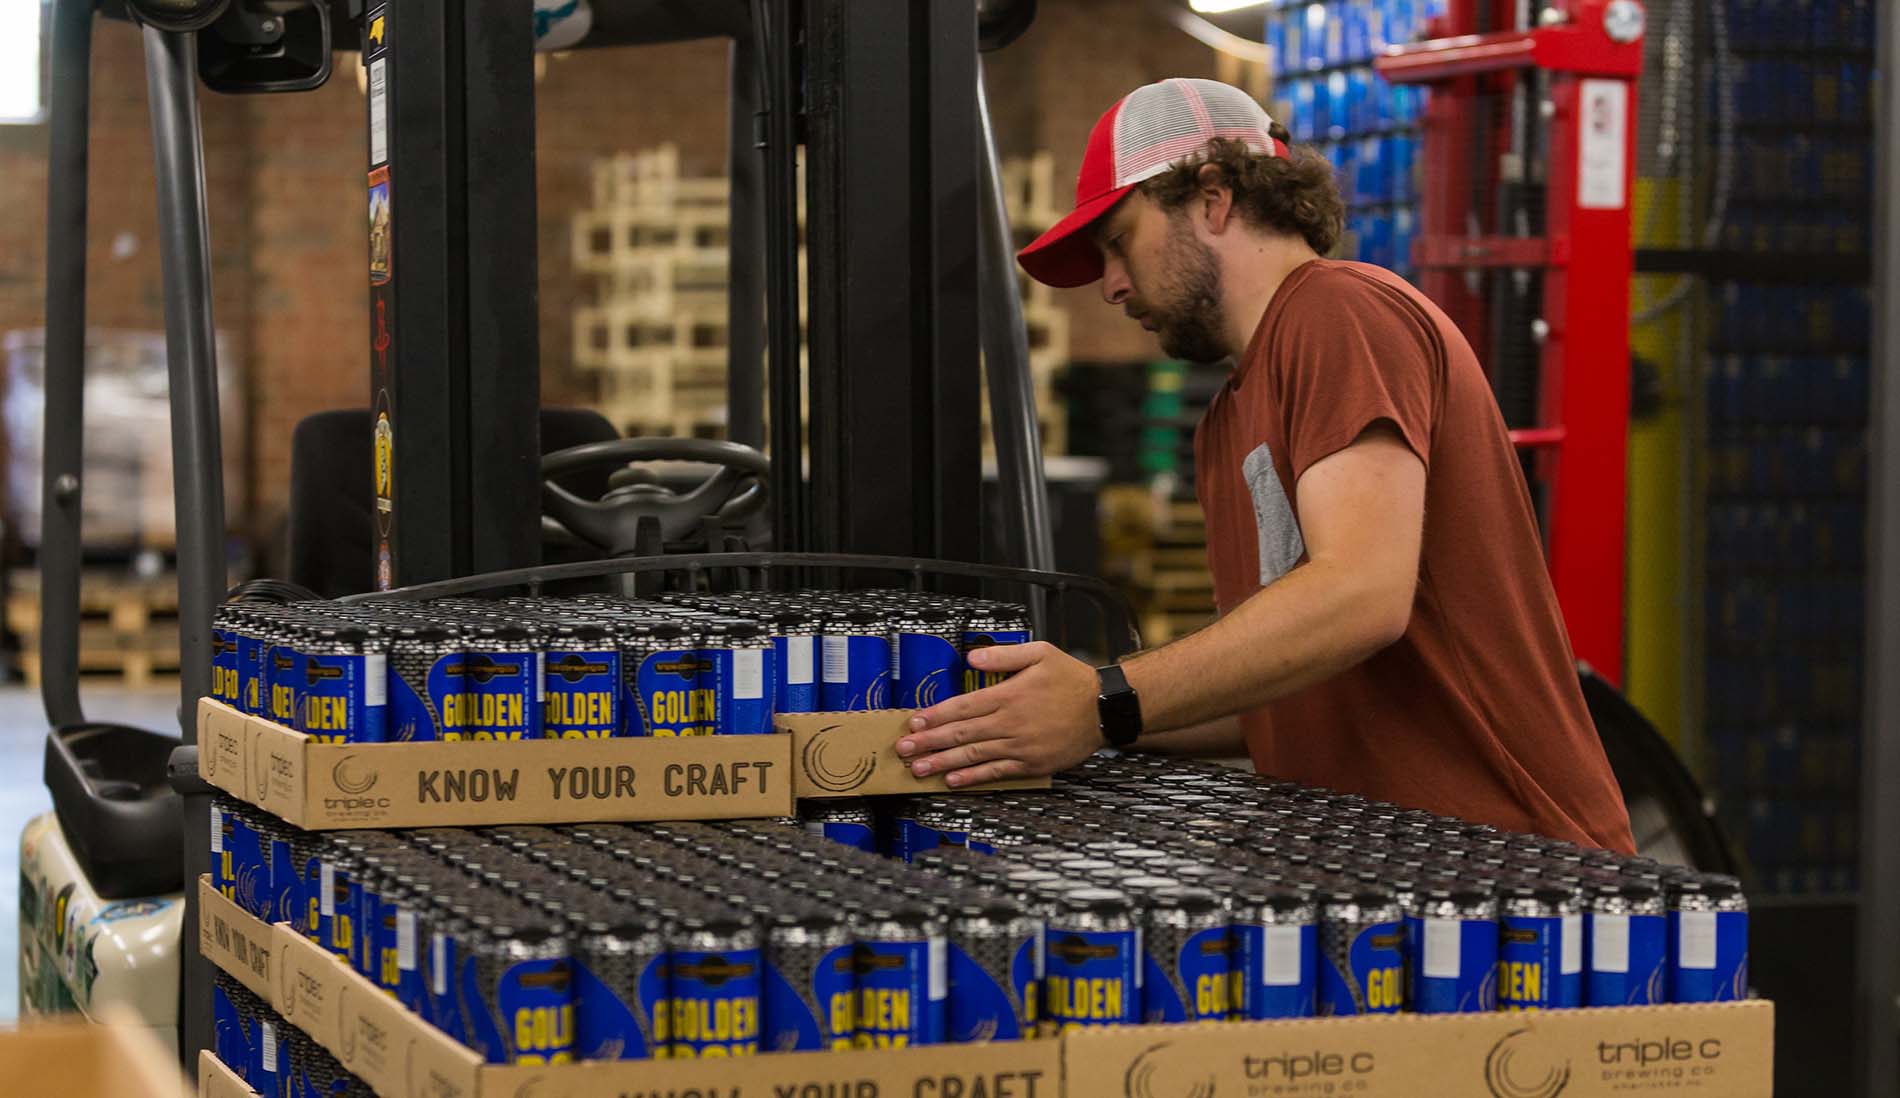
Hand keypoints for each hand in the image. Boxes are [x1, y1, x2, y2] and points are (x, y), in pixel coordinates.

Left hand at [893, 641, 1102, 787]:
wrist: (1104, 708)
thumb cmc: (1071, 678)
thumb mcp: (1040, 653)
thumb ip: (1003, 654)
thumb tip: (971, 656)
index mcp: (1009, 695)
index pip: (962, 706)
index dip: (935, 715)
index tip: (914, 722)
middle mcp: (1011, 723)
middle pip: (961, 733)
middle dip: (929, 742)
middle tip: (904, 749)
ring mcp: (1020, 746)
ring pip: (974, 756)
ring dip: (943, 763)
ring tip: (919, 769)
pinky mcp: (1031, 764)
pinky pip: (996, 773)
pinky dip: (973, 778)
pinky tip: (953, 781)